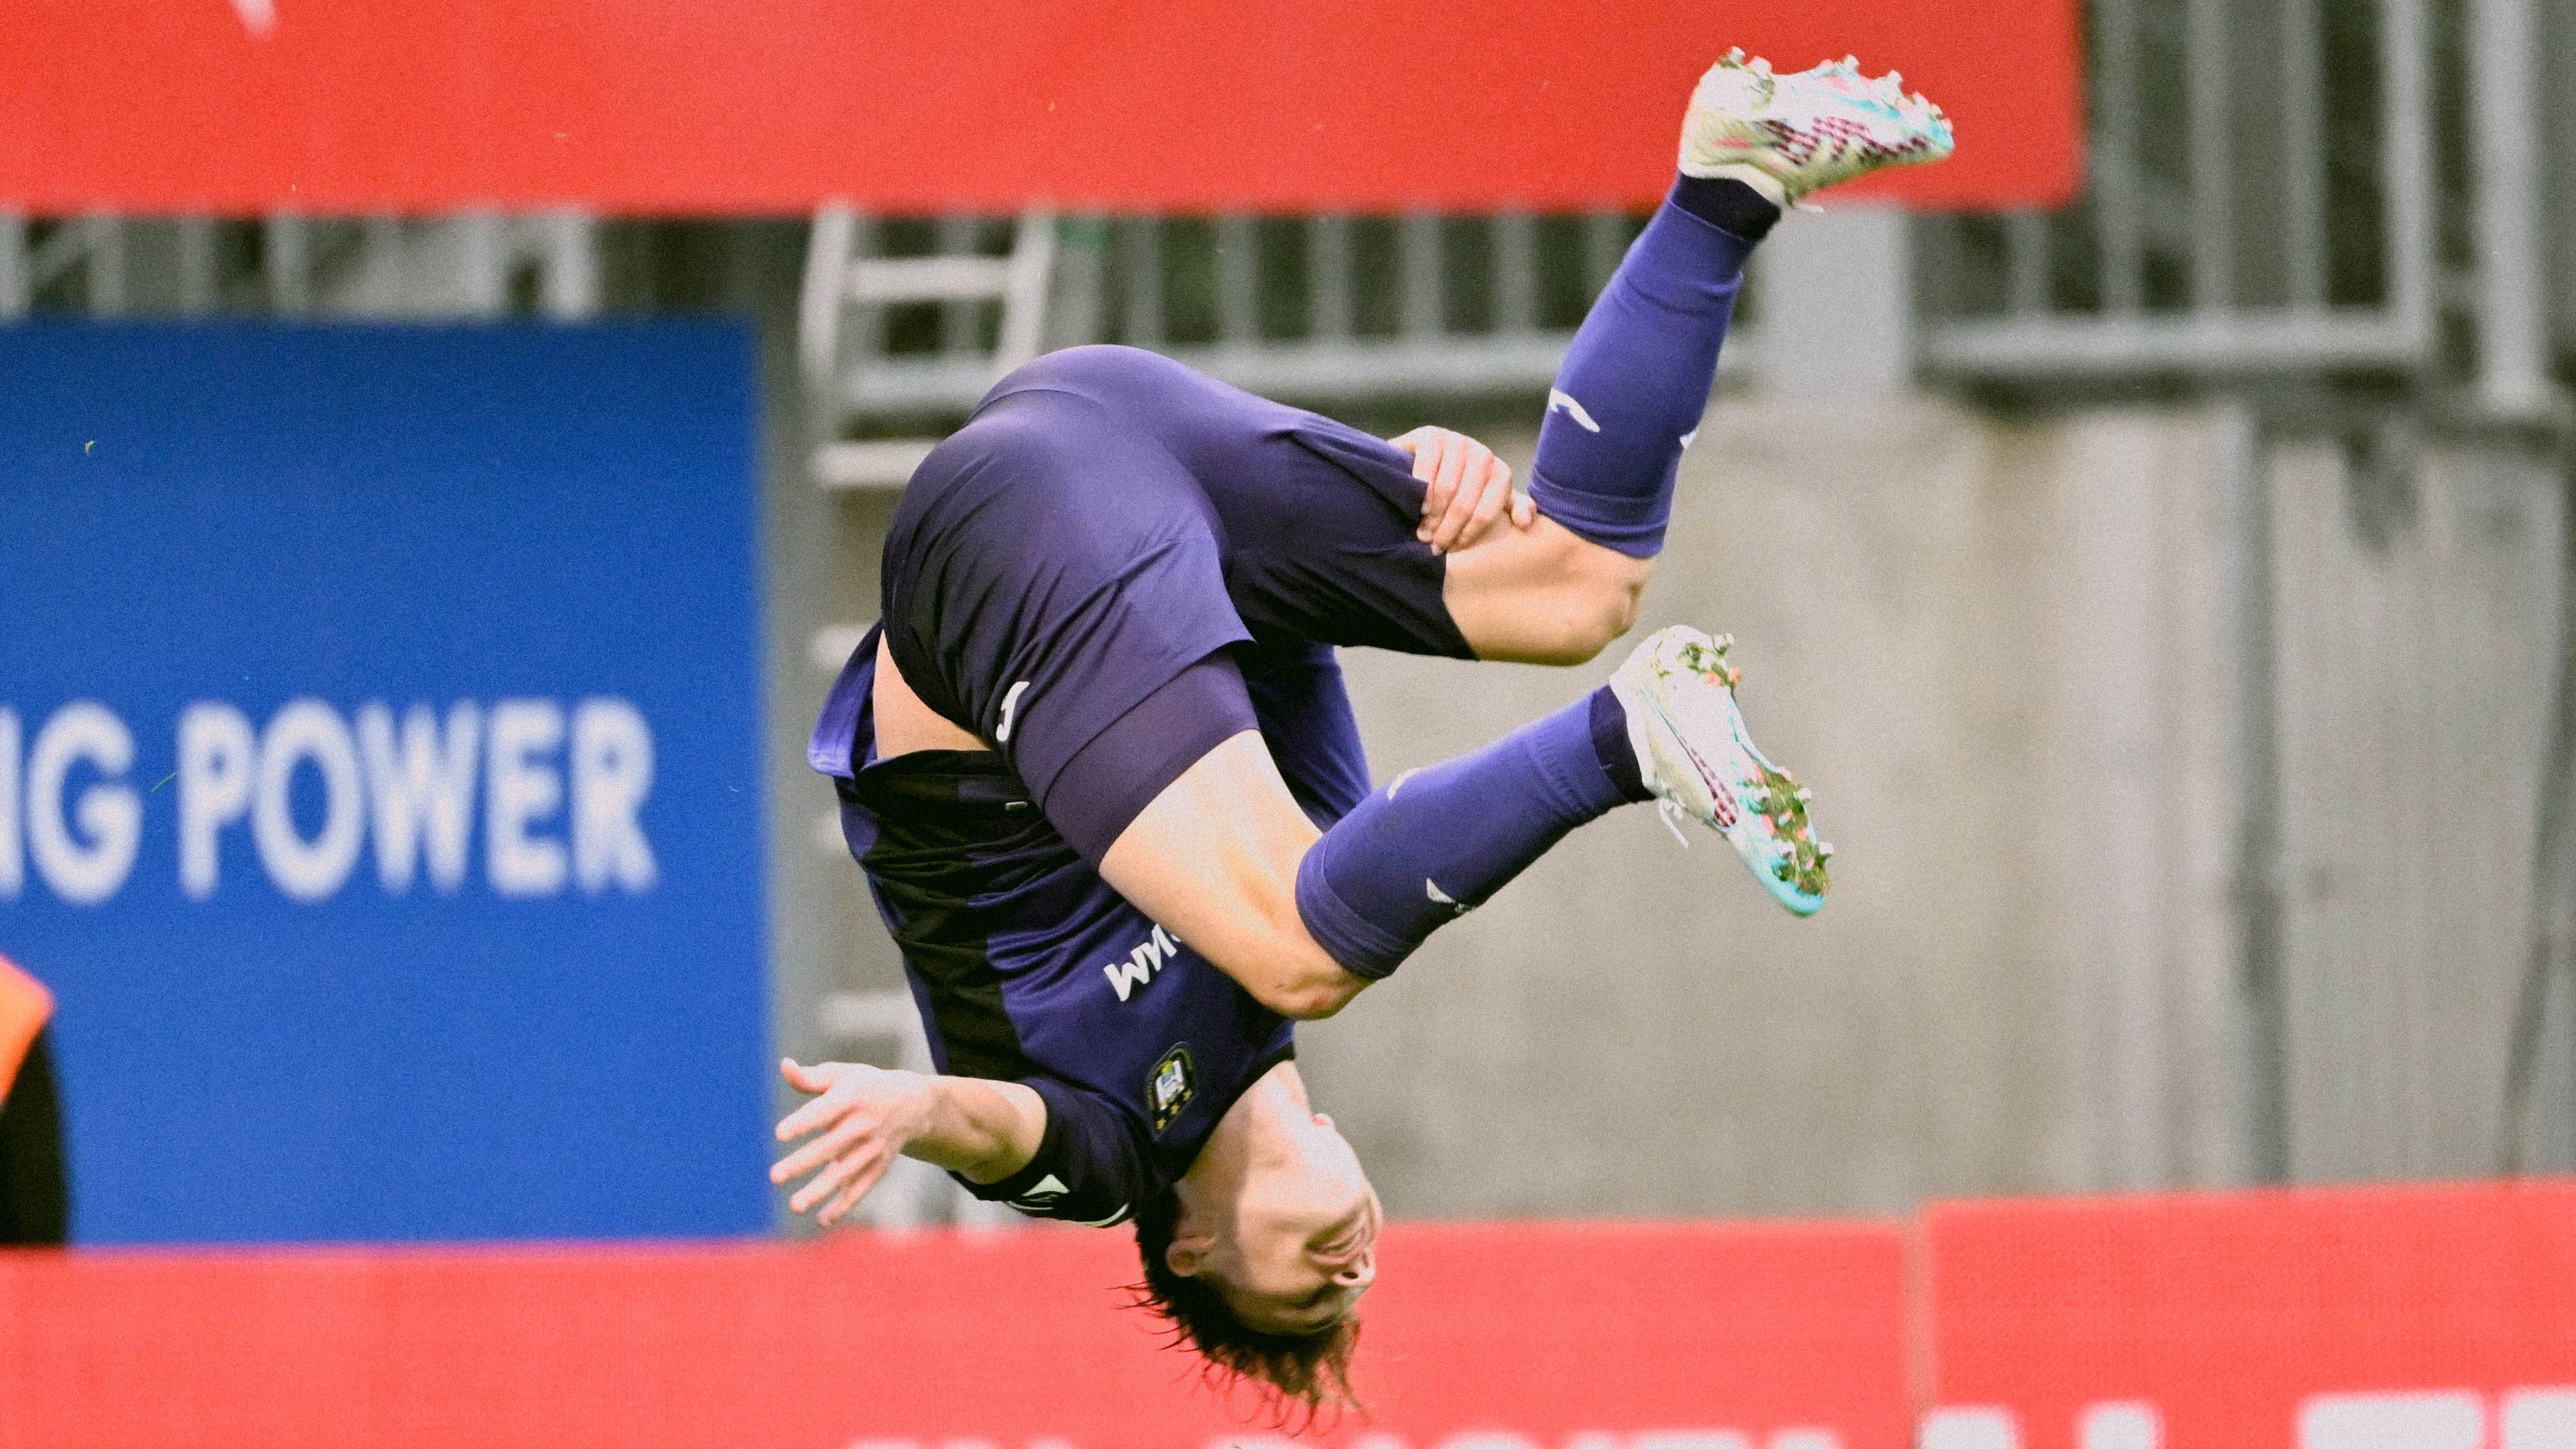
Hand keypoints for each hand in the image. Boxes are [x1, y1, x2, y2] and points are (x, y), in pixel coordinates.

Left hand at [770, 1058, 932, 1226]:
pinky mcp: (879, 1166)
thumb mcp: (844, 1075)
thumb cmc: (867, 1086)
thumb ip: (811, 1078)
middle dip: (803, 1162)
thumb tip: (784, 1065)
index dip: (803, 1122)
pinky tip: (823, 1220)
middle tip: (775, 1175)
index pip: (825, 1110)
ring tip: (794, 1206)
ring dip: (820, 1190)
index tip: (780, 1133)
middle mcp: (864, 1124)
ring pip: (845, 1173)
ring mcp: (873, 1148)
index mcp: (853, 1097)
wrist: (914, 1104)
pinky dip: (844, 1205)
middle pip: (831, 1146)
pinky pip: (861, 1188)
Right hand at [1390, 426, 1533, 554]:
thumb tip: (1525, 523)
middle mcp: (1483, 454)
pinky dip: (1421, 492)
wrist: (1420, 461)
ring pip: (1446, 489)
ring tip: (1423, 531)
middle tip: (1434, 545)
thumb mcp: (1488, 498)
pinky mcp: (1432, 436)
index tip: (1453, 548)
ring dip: (1432, 516)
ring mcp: (1458, 442)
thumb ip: (1512, 508)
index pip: (1486, 513)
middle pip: (1464, 504)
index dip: (1467, 535)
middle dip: (1447, 530)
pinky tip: (1418, 505)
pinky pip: (1427, 470)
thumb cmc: (1458, 487)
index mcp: (1500, 473)